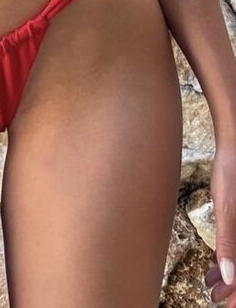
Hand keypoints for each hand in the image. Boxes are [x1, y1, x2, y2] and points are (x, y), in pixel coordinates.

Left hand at [205, 143, 235, 303]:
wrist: (233, 149)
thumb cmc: (231, 175)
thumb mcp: (226, 209)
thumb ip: (227, 243)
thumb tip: (228, 277)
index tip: (227, 305)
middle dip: (233, 286)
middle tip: (214, 295)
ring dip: (228, 273)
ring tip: (209, 282)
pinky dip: (227, 256)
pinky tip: (212, 263)